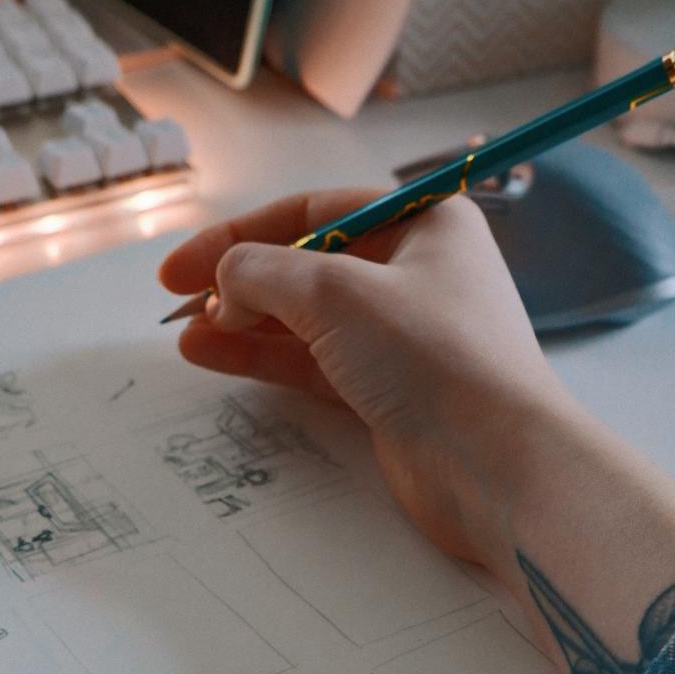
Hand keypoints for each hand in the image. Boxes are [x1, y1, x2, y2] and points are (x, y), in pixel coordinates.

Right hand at [158, 187, 568, 588]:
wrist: (496, 464)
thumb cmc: (436, 358)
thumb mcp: (334, 292)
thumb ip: (263, 274)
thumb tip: (224, 282)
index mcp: (424, 221)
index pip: (315, 210)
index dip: (241, 234)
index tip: (181, 266)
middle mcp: (418, 273)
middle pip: (308, 265)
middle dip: (241, 282)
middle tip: (178, 302)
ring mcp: (404, 337)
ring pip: (307, 319)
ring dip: (245, 324)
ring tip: (186, 336)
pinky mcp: (391, 392)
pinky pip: (316, 363)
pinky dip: (266, 358)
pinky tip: (215, 356)